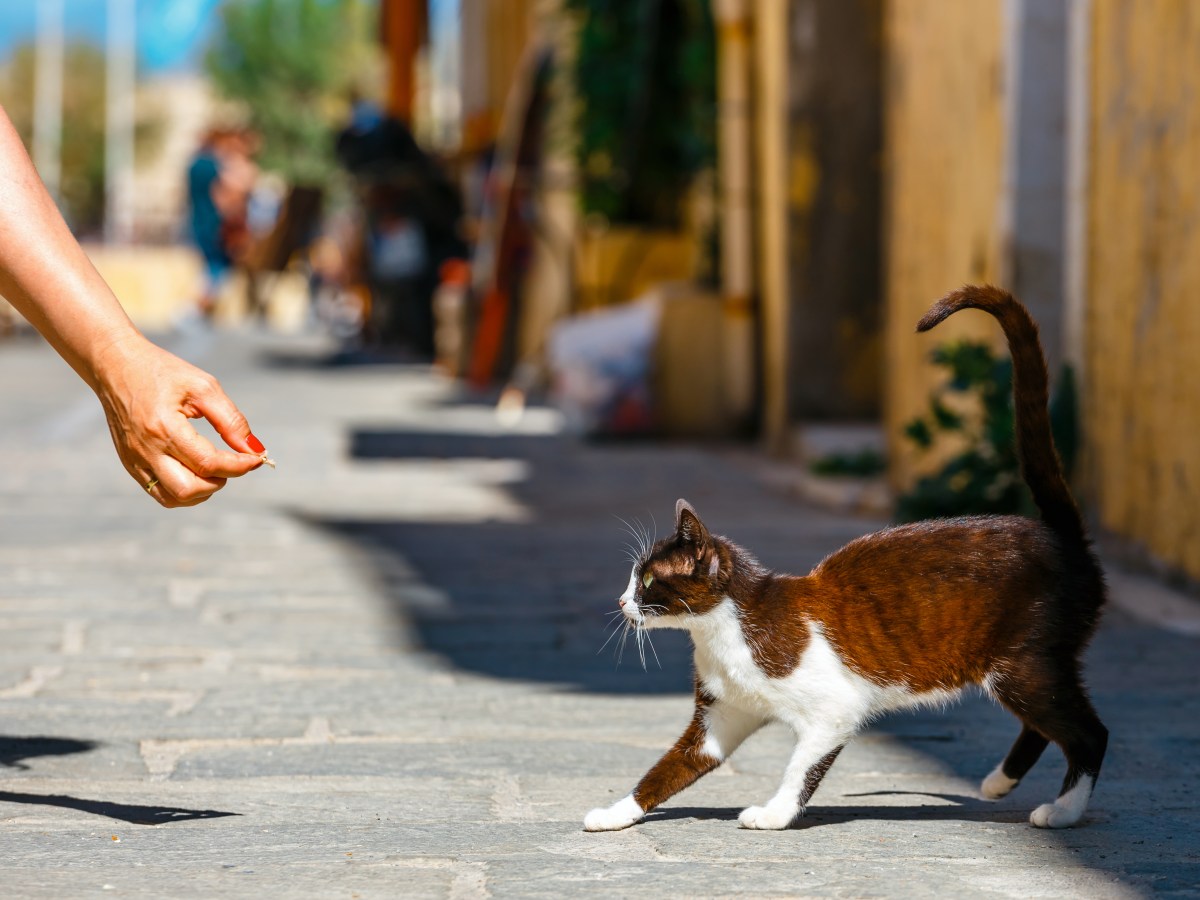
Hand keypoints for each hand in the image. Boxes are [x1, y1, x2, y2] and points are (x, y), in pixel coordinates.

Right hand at [91, 335, 265, 506]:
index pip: (208, 463)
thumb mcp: (203, 387)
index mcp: (164, 427)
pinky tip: (196, 471)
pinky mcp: (130, 464)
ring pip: (173, 498)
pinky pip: (159, 492)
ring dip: (202, 491)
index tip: (256, 458)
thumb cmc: (162, 371)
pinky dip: (184, 491)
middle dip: (219, 482)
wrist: (115, 365)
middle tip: (231, 463)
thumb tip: (255, 450)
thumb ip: (231, 420)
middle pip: (189, 490)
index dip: (239, 466)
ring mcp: (134, 460)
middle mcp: (146, 449)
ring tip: (213, 467)